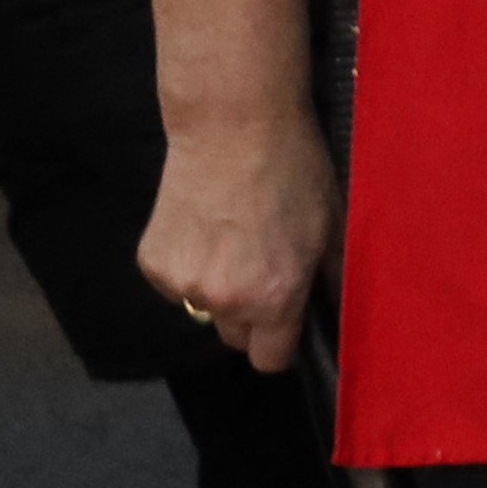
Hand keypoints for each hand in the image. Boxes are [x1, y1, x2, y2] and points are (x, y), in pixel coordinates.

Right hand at [136, 114, 336, 374]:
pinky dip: (189, 266)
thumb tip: (335, 313)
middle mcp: (221, 300)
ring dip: (217, 290)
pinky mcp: (151, 264)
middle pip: (235, 337)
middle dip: (250, 316)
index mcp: (273, 298)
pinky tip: (204, 227)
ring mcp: (180, 283)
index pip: (270, 360)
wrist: (233, 127)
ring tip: (233, 240)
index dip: (282, 345)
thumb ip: (331, 280)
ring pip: (203, 309)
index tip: (287, 325)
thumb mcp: (332, 227)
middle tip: (262, 270)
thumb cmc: (296, 172)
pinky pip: (176, 284)